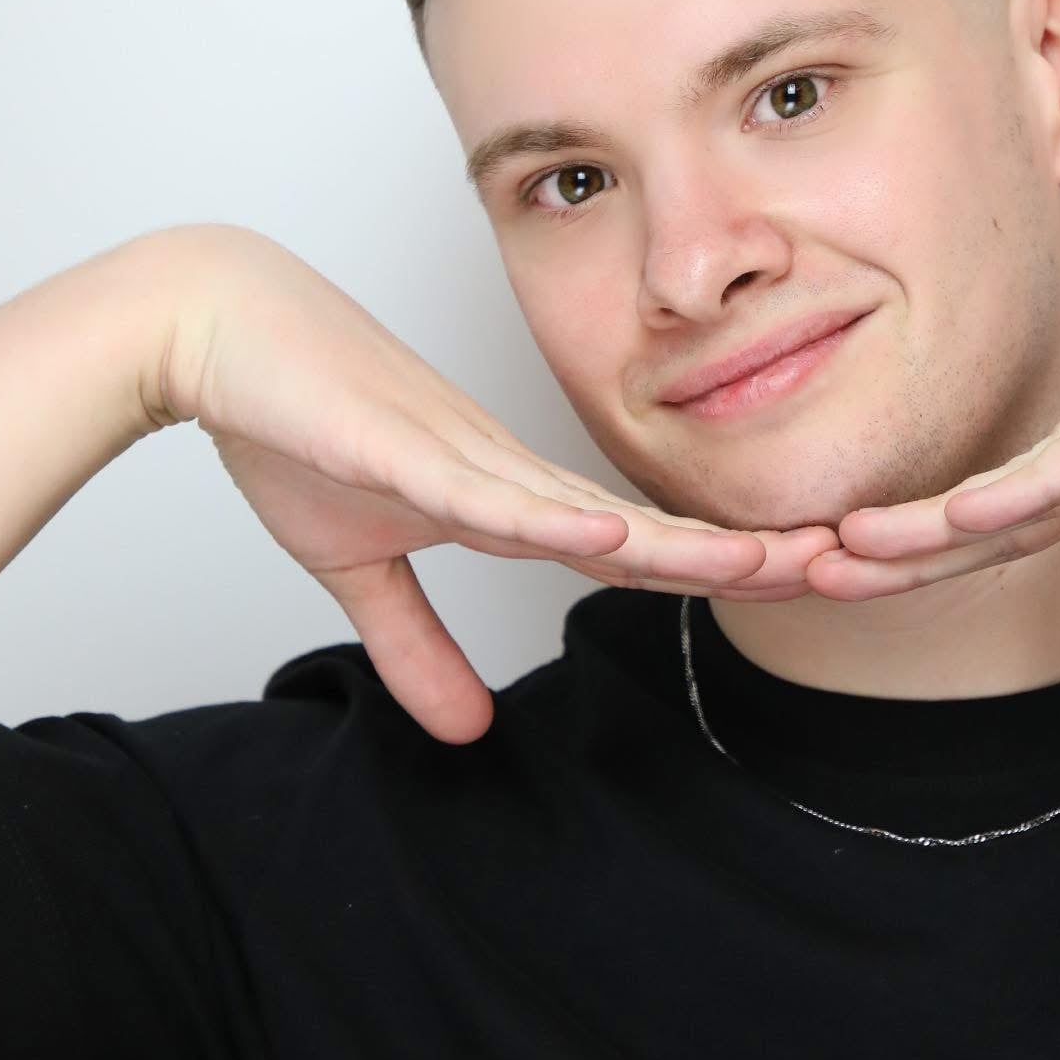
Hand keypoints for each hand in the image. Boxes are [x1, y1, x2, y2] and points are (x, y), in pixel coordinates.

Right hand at [153, 226, 839, 743]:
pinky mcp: (404, 449)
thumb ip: (416, 642)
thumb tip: (464, 730)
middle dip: (740, 556)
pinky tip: (611, 538)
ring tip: (769, 563)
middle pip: (641, 531)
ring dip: (676, 543)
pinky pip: (488, 493)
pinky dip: (548, 519)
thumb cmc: (293, 428)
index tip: (795, 587)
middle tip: (844, 570)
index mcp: (508, 499)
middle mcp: (509, 475)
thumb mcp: (356, 566)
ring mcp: (463, 457)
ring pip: (589, 511)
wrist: (215, 330)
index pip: (630, 550)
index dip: (710, 572)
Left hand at [814, 111, 1059, 627]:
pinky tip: (960, 518)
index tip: (858, 591)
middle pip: (982, 512)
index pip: (1009, 524)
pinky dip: (1025, 489)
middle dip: (892, 555)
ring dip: (923, 530)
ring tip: (833, 561)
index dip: (933, 564)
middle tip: (795, 579)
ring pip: (1011, 485)